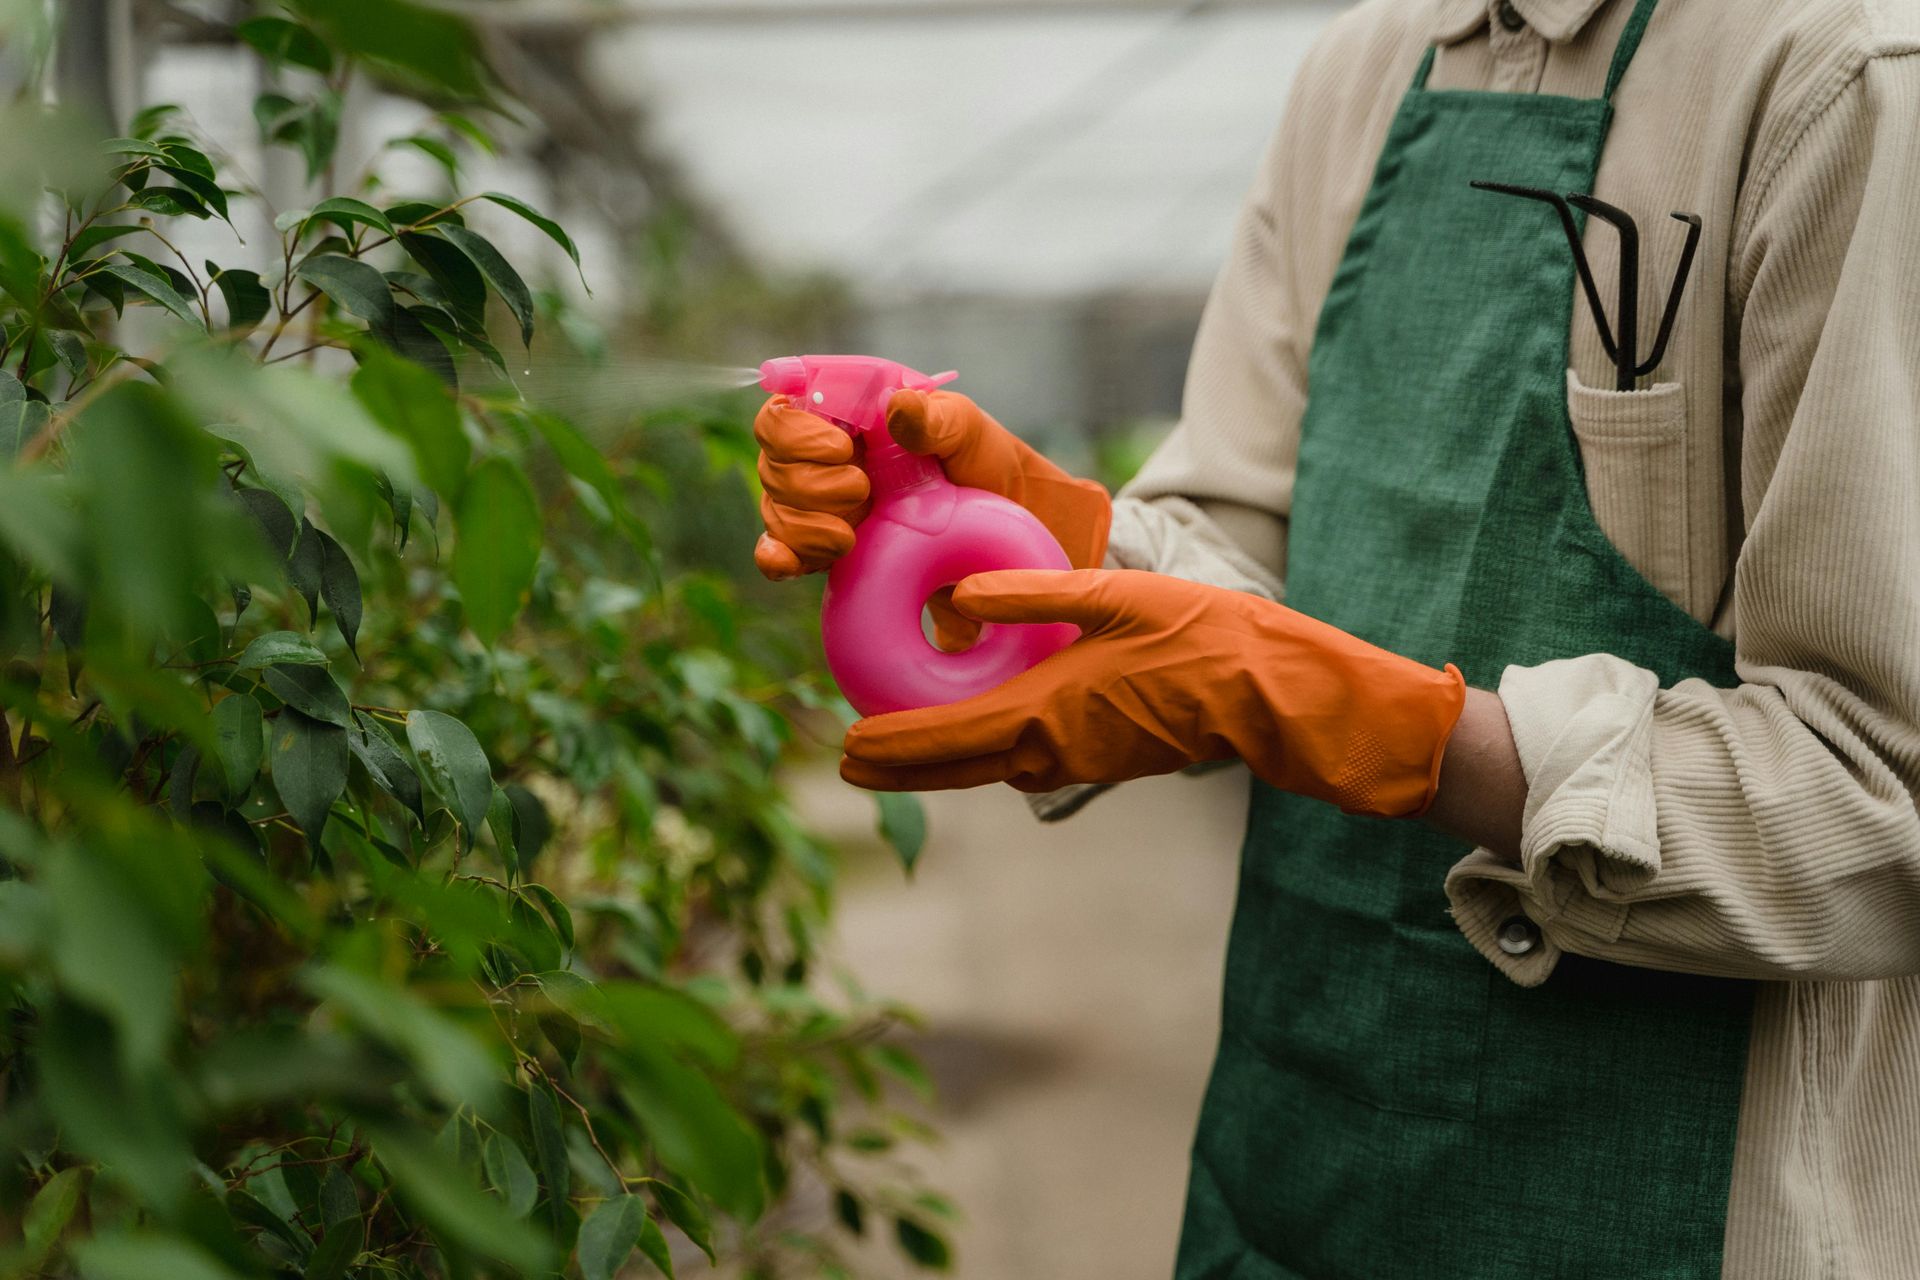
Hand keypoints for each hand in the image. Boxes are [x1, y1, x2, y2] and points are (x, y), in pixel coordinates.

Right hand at [752, 389, 1111, 580]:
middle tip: (861, 492)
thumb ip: (934, 418)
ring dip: (804, 525)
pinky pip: (780, 551)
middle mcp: (822, 456)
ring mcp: (821, 504)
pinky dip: (778, 556)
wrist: (1002, 532)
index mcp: (845, 413)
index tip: (842, 449)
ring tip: (852, 535)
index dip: (796, 432)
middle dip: (808, 484)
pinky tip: (786, 565)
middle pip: (771, 463)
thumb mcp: (967, 431)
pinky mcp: (826, 547)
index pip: (783, 412)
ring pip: (774, 509)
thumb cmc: (983, 464)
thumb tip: (898, 407)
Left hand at [839, 569, 1467, 819]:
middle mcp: (1053, 749)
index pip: (946, 737)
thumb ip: (1034, 594)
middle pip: (956, 768)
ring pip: (989, 768)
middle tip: (850, 762)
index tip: (845, 749)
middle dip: (900, 766)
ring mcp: (1079, 760)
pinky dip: (985, 753)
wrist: (1272, 694)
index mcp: (1047, 711)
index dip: (890, 746)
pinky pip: (1025, 762)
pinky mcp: (1103, 758)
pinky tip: (979, 731)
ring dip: (941, 762)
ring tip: (898, 747)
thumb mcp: (1115, 597)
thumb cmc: (1203, 636)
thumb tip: (962, 593)